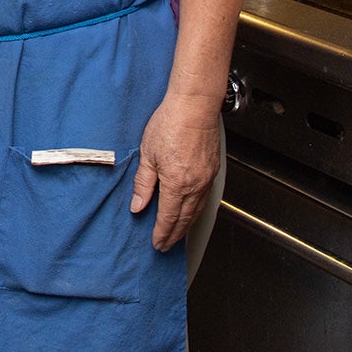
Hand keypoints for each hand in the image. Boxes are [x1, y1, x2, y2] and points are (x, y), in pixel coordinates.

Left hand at [129, 94, 220, 249]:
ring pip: (197, 211)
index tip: (157, 244)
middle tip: (166, 246)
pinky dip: (196, 211)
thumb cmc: (170, 123)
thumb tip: (138, 205)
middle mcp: (195, 186)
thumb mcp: (148, 154)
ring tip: (177, 235)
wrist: (195, 105)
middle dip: (174, 235)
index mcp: (177, 184)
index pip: (168, 218)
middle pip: (184, 219)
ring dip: (186, 226)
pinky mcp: (212, 170)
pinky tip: (191, 212)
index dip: (162, 233)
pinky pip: (205, 199)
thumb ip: (144, 183)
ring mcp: (206, 179)